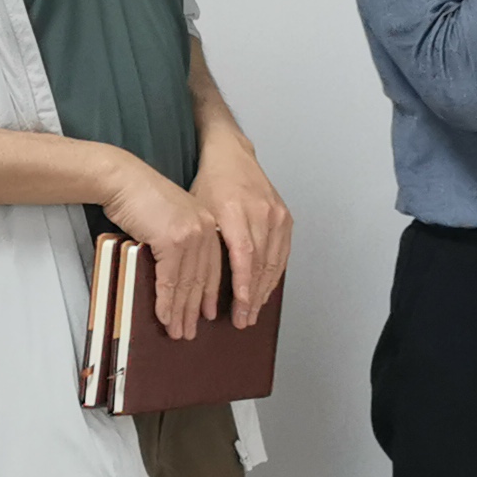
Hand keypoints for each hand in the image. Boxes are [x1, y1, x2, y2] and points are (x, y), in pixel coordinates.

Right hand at [98, 149, 225, 338]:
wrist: (122, 180)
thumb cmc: (140, 197)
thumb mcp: (168, 219)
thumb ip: (178, 241)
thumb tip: (175, 273)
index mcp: (209, 224)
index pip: (212, 267)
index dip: (208, 295)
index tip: (206, 314)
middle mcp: (206, 230)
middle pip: (202, 279)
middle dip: (194, 310)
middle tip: (189, 331)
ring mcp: (191, 235)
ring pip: (187, 283)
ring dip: (180, 312)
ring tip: (176, 331)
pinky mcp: (172, 240)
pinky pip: (170, 280)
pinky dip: (165, 302)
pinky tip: (164, 316)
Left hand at [188, 126, 293, 331]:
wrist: (233, 155)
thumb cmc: (209, 184)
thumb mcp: (198, 210)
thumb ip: (202, 241)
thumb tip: (191, 280)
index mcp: (235, 210)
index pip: (244, 255)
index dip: (243, 284)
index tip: (240, 307)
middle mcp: (261, 212)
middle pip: (261, 263)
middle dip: (252, 296)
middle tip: (243, 321)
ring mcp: (277, 214)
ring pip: (274, 261)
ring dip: (264, 291)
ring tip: (253, 313)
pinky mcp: (285, 217)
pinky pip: (282, 253)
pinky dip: (274, 275)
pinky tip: (265, 291)